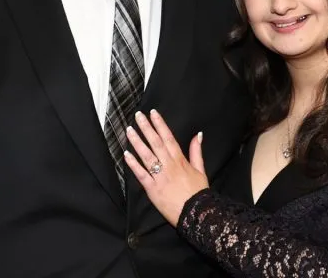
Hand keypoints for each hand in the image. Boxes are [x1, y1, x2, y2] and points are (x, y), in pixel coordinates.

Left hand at [124, 109, 207, 226]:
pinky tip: (126, 154)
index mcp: (180, 160)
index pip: (168, 137)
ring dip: (137, 142)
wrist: (196, 214)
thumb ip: (197, 151)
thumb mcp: (201, 170)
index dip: (160, 124)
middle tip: (138, 115)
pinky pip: (141, 174)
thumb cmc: (198, 193)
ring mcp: (159, 176)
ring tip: (129, 130)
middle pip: (156, 143)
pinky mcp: (152, 189)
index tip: (153, 113)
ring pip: (146, 155)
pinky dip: (133, 164)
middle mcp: (169, 165)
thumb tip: (198, 134)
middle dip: (146, 128)